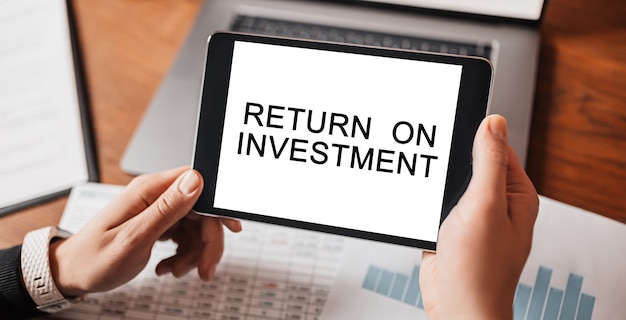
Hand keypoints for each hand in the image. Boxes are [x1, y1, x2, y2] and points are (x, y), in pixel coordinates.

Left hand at [48, 167, 241, 296]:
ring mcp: (157, 209)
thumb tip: (196, 180)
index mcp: (149, 190)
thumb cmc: (94, 258)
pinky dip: (183, 254)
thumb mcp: (133, 238)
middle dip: (207, 242)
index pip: (198, 183)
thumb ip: (167, 209)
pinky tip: (167, 266)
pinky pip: (185, 235)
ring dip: (193, 253)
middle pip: (201, 211)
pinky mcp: (158, 222)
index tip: (230, 229)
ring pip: (196, 226)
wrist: (72, 273)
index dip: (218, 207)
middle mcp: (155, 195)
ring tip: (175, 270)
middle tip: (203, 269)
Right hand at [419, 115, 538, 319]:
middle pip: (470, 163)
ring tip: (428, 189)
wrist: (455, 306)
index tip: (451, 128)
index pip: (497, 148)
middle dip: (450, 162)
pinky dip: (426, 202)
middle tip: (435, 163)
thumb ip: (488, 163)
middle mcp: (496, 204)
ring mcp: (472, 217)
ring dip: (436, 184)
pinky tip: (421, 206)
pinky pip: (436, 204)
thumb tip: (493, 123)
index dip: (474, 136)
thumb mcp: (485, 206)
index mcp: (515, 194)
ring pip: (450, 184)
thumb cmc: (479, 269)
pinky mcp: (450, 228)